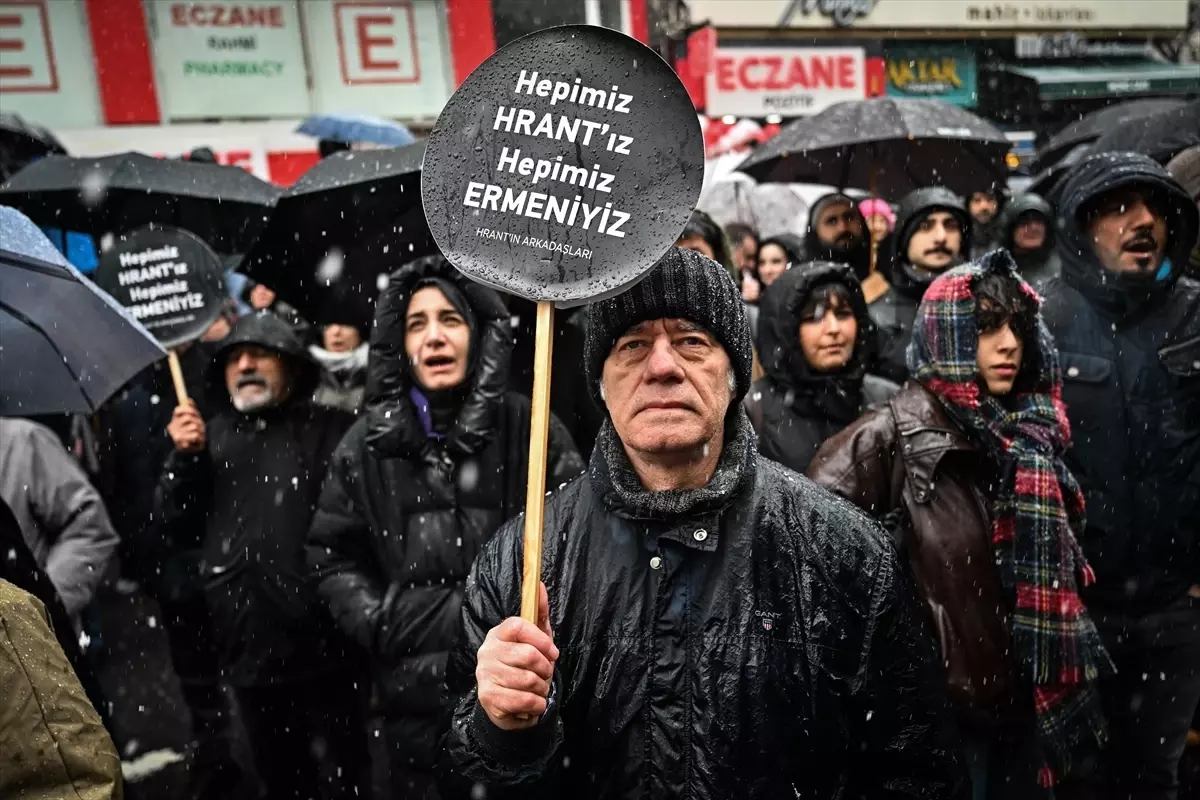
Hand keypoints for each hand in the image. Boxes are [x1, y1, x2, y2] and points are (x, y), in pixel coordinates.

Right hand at [167, 402, 206, 452]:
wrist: (193, 450)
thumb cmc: (193, 433)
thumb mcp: (194, 419)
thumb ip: (191, 409)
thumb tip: (188, 399)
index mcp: (174, 420)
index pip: (178, 410)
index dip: (188, 409)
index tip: (195, 413)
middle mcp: (172, 427)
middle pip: (188, 417)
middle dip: (198, 421)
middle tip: (200, 428)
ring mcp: (176, 435)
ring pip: (193, 426)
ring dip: (200, 431)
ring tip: (198, 435)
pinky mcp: (181, 443)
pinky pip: (195, 435)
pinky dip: (199, 438)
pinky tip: (197, 441)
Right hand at [476, 582, 557, 730]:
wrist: (508, 704)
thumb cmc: (524, 668)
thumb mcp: (535, 640)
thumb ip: (539, 613)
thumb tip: (541, 586)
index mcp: (498, 634)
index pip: (517, 626)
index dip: (540, 639)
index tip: (553, 652)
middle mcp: (487, 651)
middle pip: (526, 655)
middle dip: (545, 669)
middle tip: (545, 675)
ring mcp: (485, 674)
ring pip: (527, 679)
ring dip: (542, 688)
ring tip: (538, 689)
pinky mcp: (487, 697)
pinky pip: (523, 700)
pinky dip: (536, 704)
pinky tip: (533, 703)